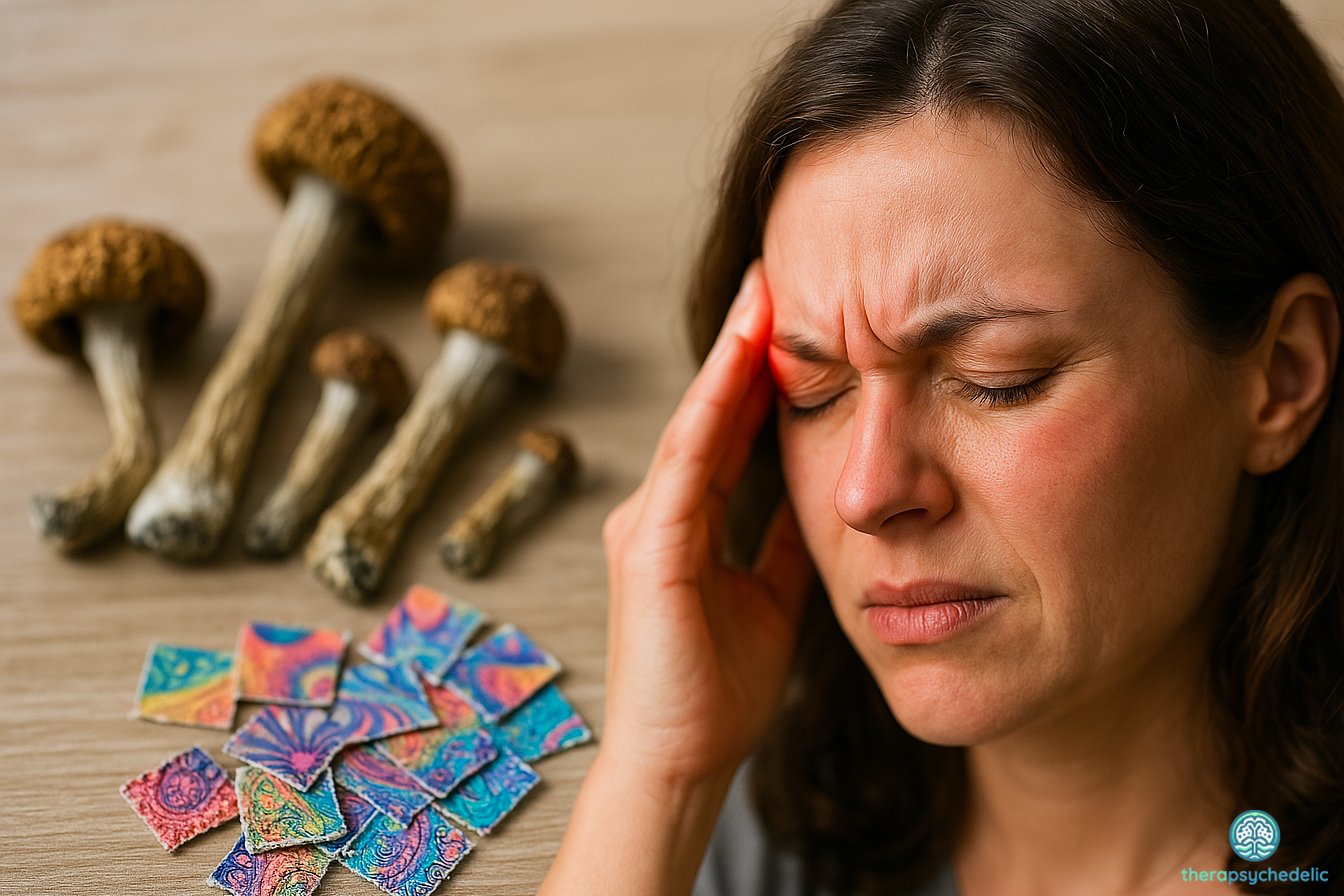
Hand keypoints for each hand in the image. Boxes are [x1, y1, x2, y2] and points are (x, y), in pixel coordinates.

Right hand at [598, 260, 814, 787]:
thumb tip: (818, 490)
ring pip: (694, 423)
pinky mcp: (650, 549)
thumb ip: (781, 540)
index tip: (795, 317)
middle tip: (779, 274)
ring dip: (729, 357)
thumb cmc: (719, 691)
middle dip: (743, 344)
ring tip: (763, 293)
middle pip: (708, 412)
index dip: (757, 373)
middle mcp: (656, 512)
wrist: (680, 762)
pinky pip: (687, 463)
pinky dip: (713, 406)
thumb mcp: (769, 597)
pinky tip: (741, 359)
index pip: (726, 431)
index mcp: (683, 525)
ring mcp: (646, 526)